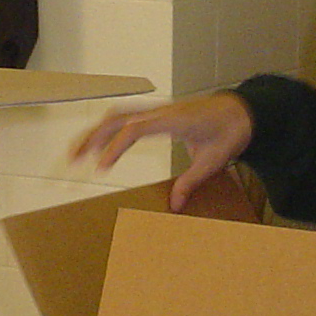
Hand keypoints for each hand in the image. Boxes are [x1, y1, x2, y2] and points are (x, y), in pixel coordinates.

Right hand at [70, 94, 255, 211]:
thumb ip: (191, 183)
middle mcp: (161, 111)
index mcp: (173, 121)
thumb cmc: (229, 132)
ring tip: (79, 150)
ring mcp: (159, 109)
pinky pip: (128, 114)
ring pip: (118, 113)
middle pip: (116, 118)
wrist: (242, 110)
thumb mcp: (213, 162)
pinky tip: (100, 140)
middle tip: (73, 158)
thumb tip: (174, 206)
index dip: (114, 147)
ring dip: (96, 130)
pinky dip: (110, 126)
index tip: (100, 166)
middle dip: (92, 137)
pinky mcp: (159, 112)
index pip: (134, 129)